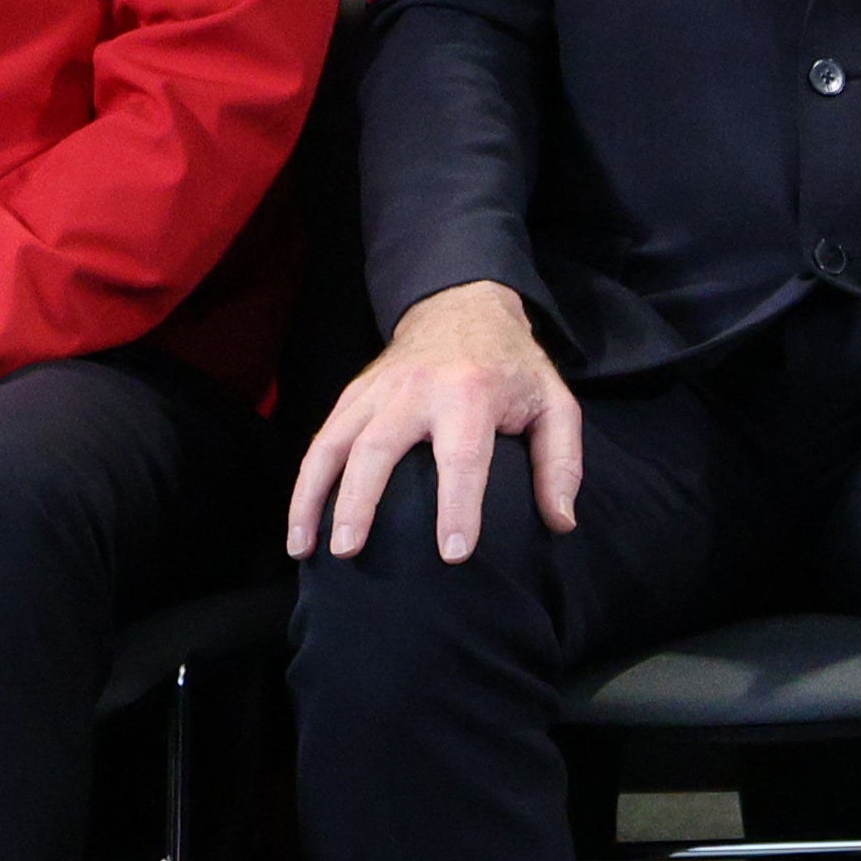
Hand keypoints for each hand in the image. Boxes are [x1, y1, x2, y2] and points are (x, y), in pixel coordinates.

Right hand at [287, 280, 581, 563]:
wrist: (463, 306)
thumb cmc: (513, 367)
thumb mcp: (554, 403)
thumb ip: (561, 462)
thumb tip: (561, 522)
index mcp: (471, 391)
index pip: (463, 456)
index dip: (459, 506)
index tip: (454, 554)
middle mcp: (416, 388)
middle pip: (378, 447)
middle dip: (360, 502)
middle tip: (352, 552)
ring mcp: (377, 390)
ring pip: (333, 443)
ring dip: (313, 497)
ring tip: (305, 549)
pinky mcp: (353, 394)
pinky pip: (321, 440)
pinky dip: (304, 483)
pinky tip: (299, 526)